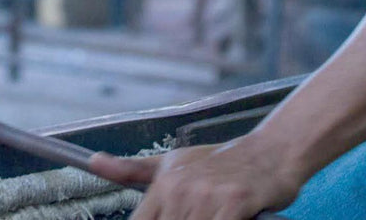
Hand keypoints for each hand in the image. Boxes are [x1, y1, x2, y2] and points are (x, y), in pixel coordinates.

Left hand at [88, 135, 298, 219]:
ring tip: (210, 217)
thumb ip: (132, 169)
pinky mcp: (235, 203)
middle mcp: (181, 189)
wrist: (271, 152)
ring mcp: (208, 197)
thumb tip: (94, 162)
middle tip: (198, 217)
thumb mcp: (174, 162)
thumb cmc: (222, 161)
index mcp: (164, 183)